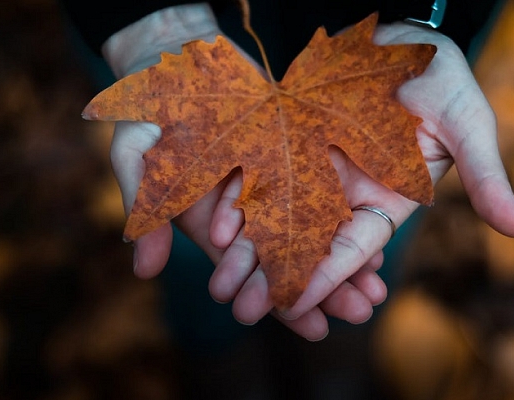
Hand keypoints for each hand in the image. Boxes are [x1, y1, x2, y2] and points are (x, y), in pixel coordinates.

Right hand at [102, 4, 387, 339]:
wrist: (172, 61)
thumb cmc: (146, 113)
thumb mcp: (135, 159)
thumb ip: (144, 211)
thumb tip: (143, 272)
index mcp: (210, 224)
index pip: (249, 273)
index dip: (280, 301)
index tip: (314, 328)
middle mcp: (246, 212)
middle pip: (289, 258)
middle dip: (324, 288)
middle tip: (360, 312)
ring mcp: (271, 183)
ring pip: (311, 229)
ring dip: (343, 260)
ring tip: (378, 287)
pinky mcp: (291, 153)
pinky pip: (322, 188)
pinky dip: (346, 213)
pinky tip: (377, 237)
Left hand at [217, 22, 513, 337]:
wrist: (404, 34)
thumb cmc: (444, 80)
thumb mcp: (468, 127)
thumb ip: (485, 178)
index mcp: (387, 200)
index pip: (353, 247)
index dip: (327, 276)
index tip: (296, 305)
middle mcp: (346, 191)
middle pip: (306, 242)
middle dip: (274, 277)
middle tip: (238, 310)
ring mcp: (315, 165)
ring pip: (277, 215)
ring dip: (248, 250)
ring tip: (218, 283)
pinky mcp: (290, 138)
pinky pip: (260, 172)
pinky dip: (238, 199)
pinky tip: (215, 225)